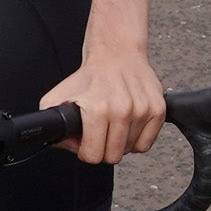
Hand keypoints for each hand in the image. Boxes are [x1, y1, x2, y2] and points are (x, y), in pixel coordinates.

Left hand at [46, 43, 166, 165]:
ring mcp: (142, 110)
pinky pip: (146, 143)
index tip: (87, 142)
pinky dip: (137, 139)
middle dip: (104, 149)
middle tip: (100, 133)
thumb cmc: (91, 76)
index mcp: (97, 108)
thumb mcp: (60, 95)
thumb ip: (52, 124)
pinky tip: (128, 125)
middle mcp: (122, 109)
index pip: (93, 155)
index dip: (86, 151)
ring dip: (121, 142)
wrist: (116, 53)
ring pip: (130, 150)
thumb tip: (63, 144)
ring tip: (114, 124)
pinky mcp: (157, 109)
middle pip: (113, 156)